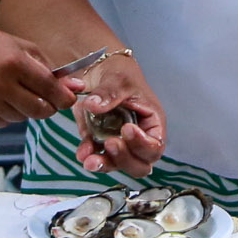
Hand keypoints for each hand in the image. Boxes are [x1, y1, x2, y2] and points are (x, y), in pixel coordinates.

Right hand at [0, 27, 77, 126]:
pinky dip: (5, 114)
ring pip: (21, 118)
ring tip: (11, 91)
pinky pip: (3, 123)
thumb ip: (47, 67)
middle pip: (38, 110)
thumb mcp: (18, 45)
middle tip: (44, 99)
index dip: (63, 97)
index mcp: (13, 62)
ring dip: (23, 109)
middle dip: (47, 107)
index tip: (68, 99)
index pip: (48, 87)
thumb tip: (74, 87)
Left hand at [71, 62, 166, 177]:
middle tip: (111, 143)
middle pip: (139, 165)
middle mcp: (138, 139)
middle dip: (124, 159)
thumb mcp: (119, 79)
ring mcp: (119, 144)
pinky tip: (82, 153)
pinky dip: (88, 156)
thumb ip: (108, 92)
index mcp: (152, 124)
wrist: (101, 72)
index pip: (155, 146)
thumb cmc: (121, 75)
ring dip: (104, 164)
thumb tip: (93, 104)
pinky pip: (96, 156)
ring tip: (90, 160)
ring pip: (117, 165)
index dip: (142, 144)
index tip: (127, 129)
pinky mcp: (99, 143)